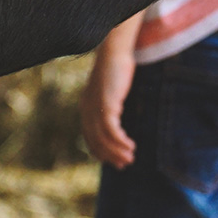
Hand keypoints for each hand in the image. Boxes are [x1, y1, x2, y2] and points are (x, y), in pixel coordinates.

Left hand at [79, 48, 137, 168]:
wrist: (114, 52)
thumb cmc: (114, 69)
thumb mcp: (110, 90)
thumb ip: (109, 102)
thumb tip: (116, 113)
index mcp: (86, 108)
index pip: (90, 137)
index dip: (101, 152)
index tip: (114, 161)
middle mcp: (87, 110)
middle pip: (96, 141)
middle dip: (110, 155)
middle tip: (124, 164)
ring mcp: (95, 108)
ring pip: (104, 138)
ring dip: (117, 151)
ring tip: (130, 157)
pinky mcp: (106, 105)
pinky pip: (111, 130)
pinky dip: (120, 141)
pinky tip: (130, 145)